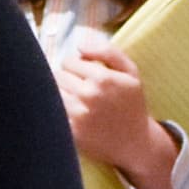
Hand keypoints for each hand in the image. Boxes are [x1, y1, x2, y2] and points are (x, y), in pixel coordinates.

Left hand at [55, 40, 177, 188]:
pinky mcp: (71, 132)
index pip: (68, 61)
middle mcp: (88, 95)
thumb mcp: (131, 73)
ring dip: (58, 94)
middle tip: (77, 90)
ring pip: (52, 92)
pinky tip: (68, 114)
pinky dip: (55, 111)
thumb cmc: (132, 104)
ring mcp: (78, 115)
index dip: (74, 67)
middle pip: (57, 76)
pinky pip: (52, 112)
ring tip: (73, 101)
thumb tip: (80, 45)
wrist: (136, 142)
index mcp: (102, 77)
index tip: (82, 75)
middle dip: (65, 80)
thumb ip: (108, 52)